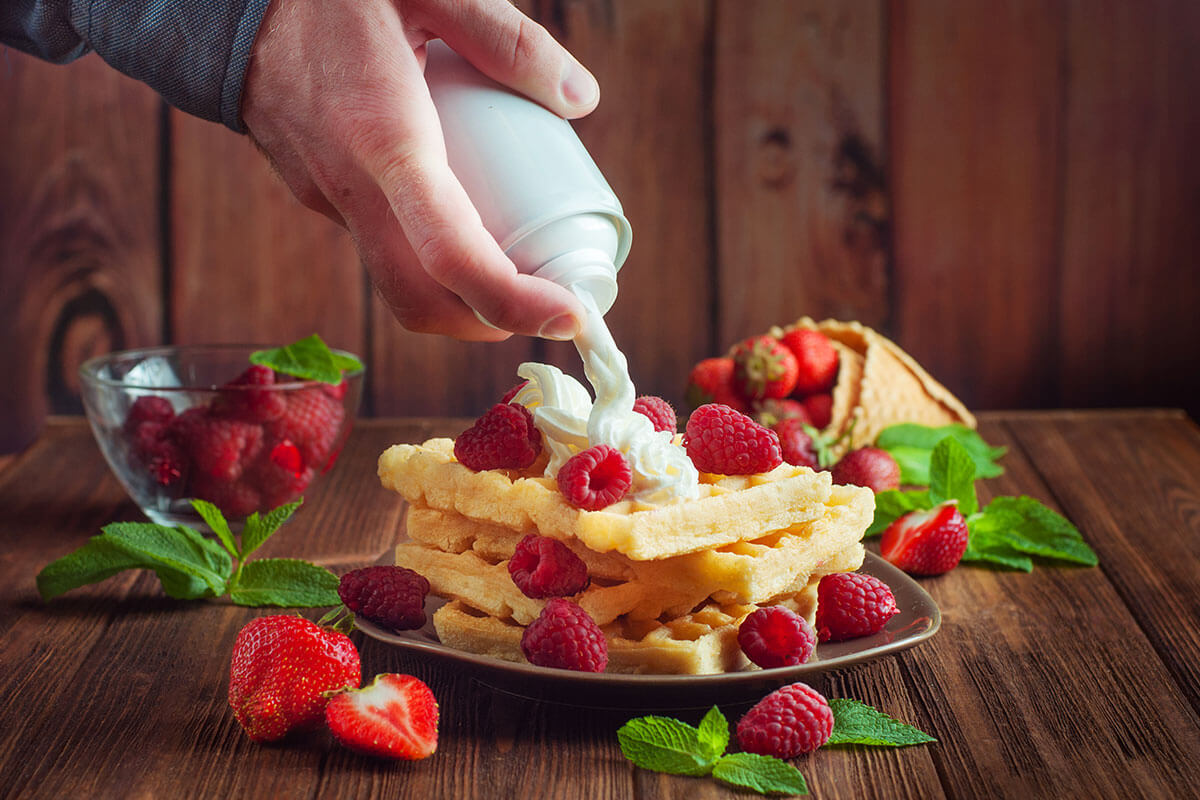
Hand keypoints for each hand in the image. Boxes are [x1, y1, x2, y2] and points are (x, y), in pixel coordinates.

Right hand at [241, 0, 599, 340]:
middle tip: (553, 307)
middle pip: (424, 302)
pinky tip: (467, 216)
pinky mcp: (318, 195)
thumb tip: (582, 98)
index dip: (515, 302)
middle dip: (494, 322)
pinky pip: (379, 246)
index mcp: (385, 141)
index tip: (571, 315)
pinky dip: (429, 259)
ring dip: (461, 298)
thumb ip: (508, 38)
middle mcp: (351, 188)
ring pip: (398, 283)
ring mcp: (328, 199)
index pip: (453, 257)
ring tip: (521, 269)